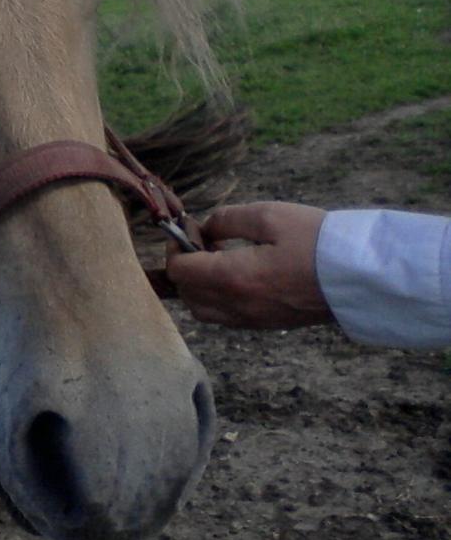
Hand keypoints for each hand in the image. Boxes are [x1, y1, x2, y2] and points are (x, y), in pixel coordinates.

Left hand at [165, 202, 333, 328]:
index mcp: (232, 278)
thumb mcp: (269, 215)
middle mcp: (236, 306)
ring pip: (202, 309)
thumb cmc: (318, 242)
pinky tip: (235, 274)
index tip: (190, 227)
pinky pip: (224, 316)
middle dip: (184, 264)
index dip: (175, 246)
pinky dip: (215, 297)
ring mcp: (251, 320)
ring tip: (218, 257)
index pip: (178, 270)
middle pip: (185, 292)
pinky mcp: (266, 324)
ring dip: (197, 284)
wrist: (364, 277)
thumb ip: (226, 220)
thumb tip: (204, 228)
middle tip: (204, 239)